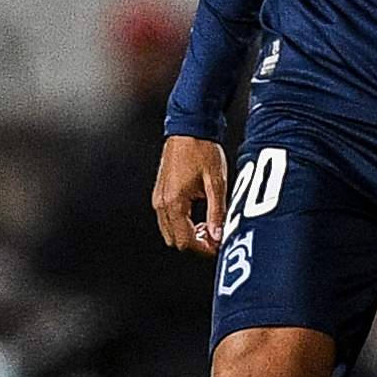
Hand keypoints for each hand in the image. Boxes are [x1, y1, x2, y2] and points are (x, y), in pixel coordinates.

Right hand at [152, 134, 229, 254]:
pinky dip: (182, 223)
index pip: (185, 241)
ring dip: (188, 233)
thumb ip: (216, 212)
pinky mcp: (160, 193)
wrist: (189, 128)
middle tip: (215, 234)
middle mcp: (161, 203)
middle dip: (196, 243)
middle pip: (175, 240)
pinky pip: (168, 219)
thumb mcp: (216, 182)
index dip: (203, 248)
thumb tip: (217, 235)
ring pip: (170, 231)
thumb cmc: (202, 150)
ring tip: (208, 224)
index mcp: (174, 202)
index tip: (219, 245)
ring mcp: (158, 198)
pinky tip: (198, 214)